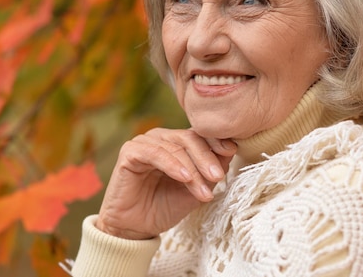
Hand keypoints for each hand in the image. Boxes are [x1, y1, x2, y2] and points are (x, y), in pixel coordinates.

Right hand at [95, 128, 236, 239]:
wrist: (136, 228)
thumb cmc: (165, 207)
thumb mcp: (196, 189)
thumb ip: (211, 171)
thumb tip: (230, 150)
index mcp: (176, 142)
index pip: (200, 135)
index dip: (216, 141)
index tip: (232, 151)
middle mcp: (161, 138)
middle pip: (190, 139)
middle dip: (206, 158)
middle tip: (218, 177)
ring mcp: (144, 143)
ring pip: (175, 148)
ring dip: (192, 169)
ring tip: (203, 190)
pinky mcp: (130, 152)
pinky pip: (155, 153)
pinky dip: (172, 165)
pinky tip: (184, 178)